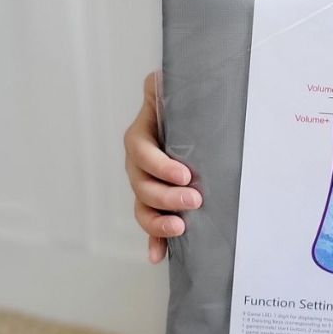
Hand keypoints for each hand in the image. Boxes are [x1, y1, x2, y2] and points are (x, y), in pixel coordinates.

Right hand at [123, 72, 201, 262]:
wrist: (190, 123)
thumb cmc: (183, 107)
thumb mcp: (172, 90)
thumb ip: (163, 84)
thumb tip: (158, 77)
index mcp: (140, 138)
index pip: (142, 152)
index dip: (159, 165)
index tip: (185, 173)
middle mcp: (138, 166)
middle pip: (142, 185)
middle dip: (166, 196)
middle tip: (194, 199)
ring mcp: (145, 187)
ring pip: (143, 208)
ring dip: (158, 222)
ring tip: (180, 227)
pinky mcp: (157, 205)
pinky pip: (151, 226)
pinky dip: (154, 241)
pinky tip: (159, 256)